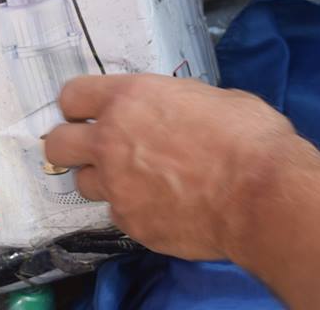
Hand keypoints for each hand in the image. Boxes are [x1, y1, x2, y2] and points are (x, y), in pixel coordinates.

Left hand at [44, 74, 319, 259]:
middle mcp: (111, 141)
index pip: (72, 95)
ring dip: (103, 181)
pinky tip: (164, 207)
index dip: (78, 105)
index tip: (88, 113)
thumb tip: (173, 112)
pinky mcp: (132, 224)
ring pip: (84, 184)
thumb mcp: (209, 98)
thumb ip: (173, 104)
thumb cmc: (248, 136)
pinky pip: (119, 215)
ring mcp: (117, 187)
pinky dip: (134, 210)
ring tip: (136, 181)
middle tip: (96, 149)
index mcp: (129, 99)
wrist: (263, 196)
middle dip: (70, 145)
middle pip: (56, 144)